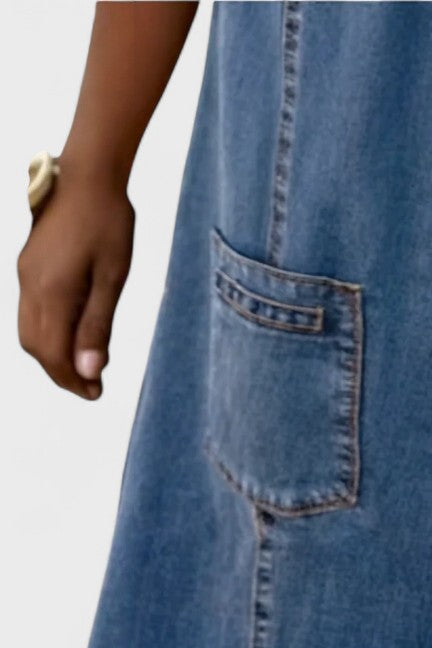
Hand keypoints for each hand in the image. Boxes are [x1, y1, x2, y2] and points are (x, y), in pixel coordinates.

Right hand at [16, 153, 135, 399]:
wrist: (87, 177)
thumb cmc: (109, 224)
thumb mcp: (112, 278)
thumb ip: (98, 326)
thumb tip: (89, 370)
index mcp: (52, 291)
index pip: (53, 353)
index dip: (72, 380)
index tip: (96, 393)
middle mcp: (30, 285)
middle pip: (35, 346)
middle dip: (60, 372)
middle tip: (92, 387)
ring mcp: (25, 274)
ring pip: (28, 331)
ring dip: (52, 355)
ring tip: (85, 368)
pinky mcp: (28, 266)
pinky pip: (30, 311)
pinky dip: (48, 333)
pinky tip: (74, 336)